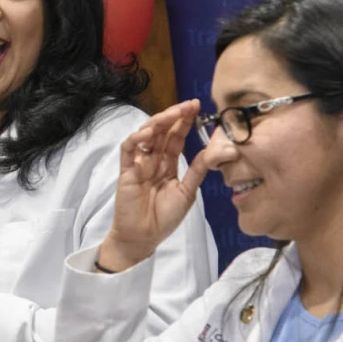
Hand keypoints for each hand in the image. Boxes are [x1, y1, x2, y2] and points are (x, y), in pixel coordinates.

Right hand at [99, 100, 207, 270]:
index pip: (176, 137)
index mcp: (169, 164)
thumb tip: (216, 151)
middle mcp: (154, 160)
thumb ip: (198, 171)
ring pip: (146, 135)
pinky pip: (128, 149)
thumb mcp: (187, 192)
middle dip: (174, 116)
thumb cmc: (164, 217)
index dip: (185, 122)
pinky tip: (148, 134)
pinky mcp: (126, 170)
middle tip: (189, 105)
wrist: (144, 236)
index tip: (197, 107)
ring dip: (158, 122)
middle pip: (162, 131)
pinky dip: (137, 139)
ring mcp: (139, 163)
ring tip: (171, 114)